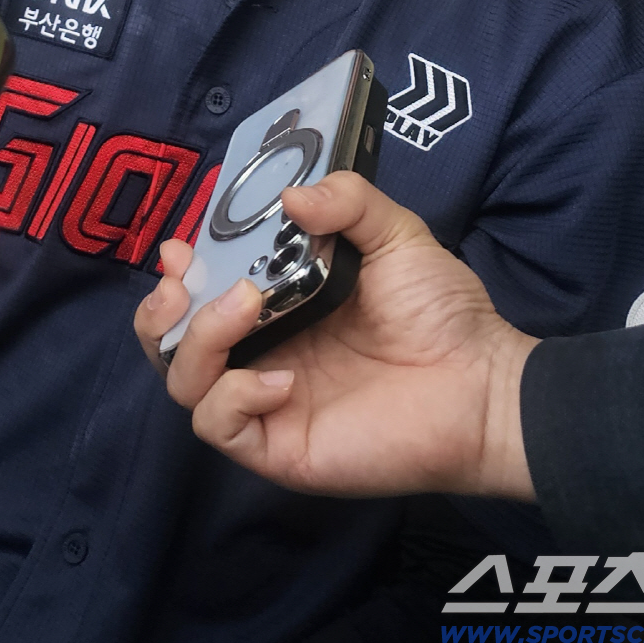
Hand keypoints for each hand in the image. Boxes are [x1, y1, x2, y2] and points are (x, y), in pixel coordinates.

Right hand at [135, 172, 537, 500]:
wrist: (483, 385)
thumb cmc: (442, 311)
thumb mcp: (397, 234)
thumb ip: (348, 202)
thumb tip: (290, 195)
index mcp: (279, 304)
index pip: (202, 291)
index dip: (178, 270)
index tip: (179, 246)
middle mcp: (262, 351)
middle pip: (173, 340)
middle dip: (161, 310)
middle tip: (182, 281)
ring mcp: (265, 401)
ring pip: (183, 381)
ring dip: (198, 339)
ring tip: (244, 306)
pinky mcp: (278, 447)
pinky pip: (219, 427)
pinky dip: (235, 397)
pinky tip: (283, 379)